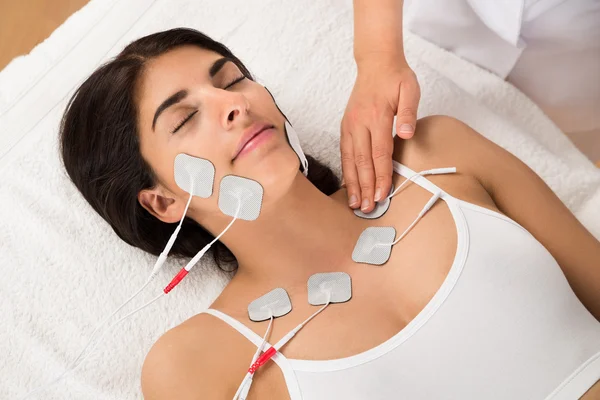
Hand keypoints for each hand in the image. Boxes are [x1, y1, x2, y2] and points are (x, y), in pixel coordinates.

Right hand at [340, 57, 419, 212]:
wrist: (376, 61)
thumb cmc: (396, 77)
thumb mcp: (410, 89)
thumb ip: (409, 112)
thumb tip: (407, 134)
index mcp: (376, 116)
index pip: (380, 152)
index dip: (381, 176)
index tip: (383, 194)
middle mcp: (359, 123)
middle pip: (362, 161)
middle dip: (365, 187)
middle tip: (368, 208)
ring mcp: (349, 125)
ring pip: (349, 159)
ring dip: (353, 183)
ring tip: (355, 203)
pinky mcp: (345, 126)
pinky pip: (344, 152)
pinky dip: (346, 170)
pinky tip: (348, 185)